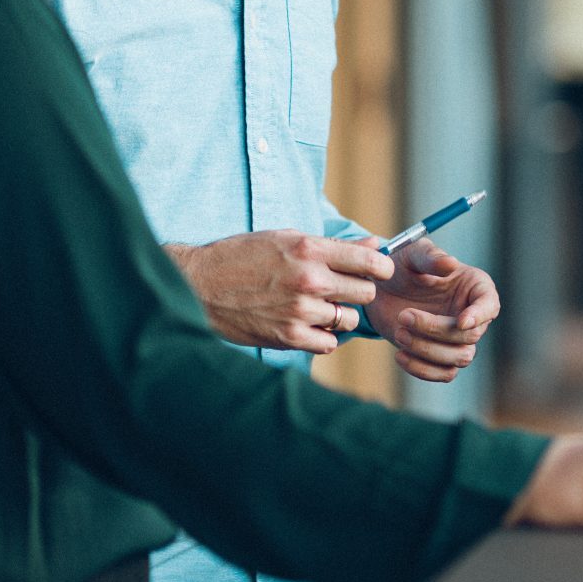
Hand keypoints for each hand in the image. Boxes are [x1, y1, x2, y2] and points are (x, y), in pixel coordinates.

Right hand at [165, 231, 392, 354]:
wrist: (200, 285)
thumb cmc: (243, 256)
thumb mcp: (287, 238)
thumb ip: (333, 245)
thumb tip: (375, 246)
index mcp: (309, 249)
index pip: (370, 262)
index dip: (381, 268)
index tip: (379, 271)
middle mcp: (308, 279)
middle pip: (366, 292)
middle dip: (358, 291)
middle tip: (342, 289)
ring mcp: (299, 311)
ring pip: (349, 320)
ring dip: (340, 314)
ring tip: (319, 306)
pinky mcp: (288, 337)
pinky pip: (329, 343)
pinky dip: (324, 336)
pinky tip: (309, 324)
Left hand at [362, 238, 499, 382]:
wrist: (382, 290)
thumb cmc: (403, 267)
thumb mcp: (413, 254)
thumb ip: (430, 257)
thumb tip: (450, 263)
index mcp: (474, 287)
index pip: (490, 305)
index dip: (480, 315)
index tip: (461, 320)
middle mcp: (472, 315)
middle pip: (470, 336)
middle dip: (435, 330)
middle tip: (403, 316)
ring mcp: (457, 339)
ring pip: (461, 358)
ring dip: (428, 350)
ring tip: (399, 332)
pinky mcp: (441, 357)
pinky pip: (445, 374)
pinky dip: (422, 369)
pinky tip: (399, 355)